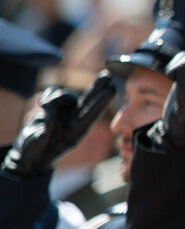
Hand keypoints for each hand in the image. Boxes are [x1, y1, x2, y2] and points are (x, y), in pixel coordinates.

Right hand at [2, 72, 117, 177]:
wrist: (29, 154)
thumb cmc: (36, 153)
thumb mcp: (38, 146)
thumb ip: (44, 133)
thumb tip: (51, 119)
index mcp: (76, 132)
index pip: (91, 114)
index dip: (101, 101)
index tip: (112, 89)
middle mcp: (73, 120)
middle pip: (89, 100)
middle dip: (98, 86)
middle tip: (108, 74)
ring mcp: (65, 113)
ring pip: (66, 95)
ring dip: (55, 97)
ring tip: (42, 107)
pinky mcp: (54, 108)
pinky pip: (53, 94)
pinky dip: (47, 96)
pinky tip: (40, 105)